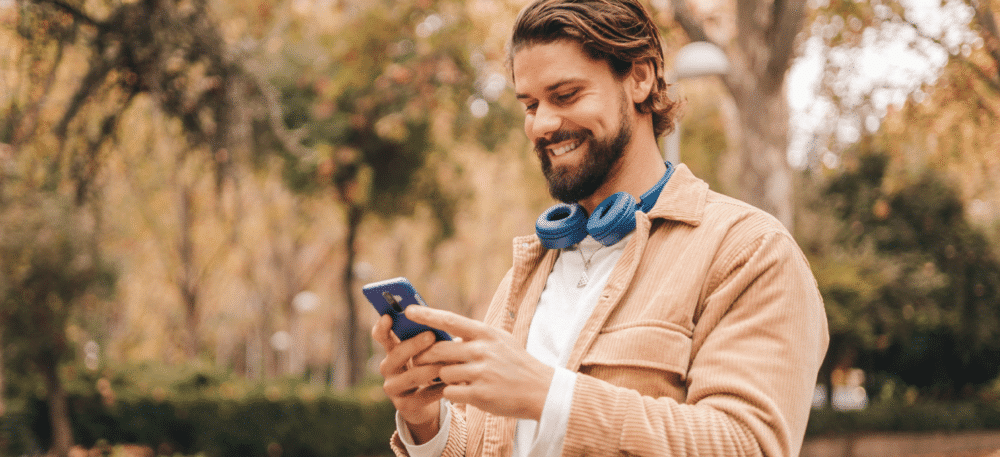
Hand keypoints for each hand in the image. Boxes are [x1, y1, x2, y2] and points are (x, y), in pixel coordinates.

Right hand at [371, 314, 444, 443]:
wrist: (426, 403)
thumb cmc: (428, 368)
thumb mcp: (425, 352)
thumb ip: (428, 339)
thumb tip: (442, 325)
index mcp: (392, 350)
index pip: (381, 336)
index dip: (382, 327)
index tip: (388, 316)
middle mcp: (388, 368)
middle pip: (396, 355)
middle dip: (414, 344)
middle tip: (430, 335)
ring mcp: (394, 388)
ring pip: (411, 376)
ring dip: (429, 368)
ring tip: (445, 362)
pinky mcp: (404, 406)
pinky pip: (423, 396)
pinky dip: (439, 389)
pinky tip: (452, 383)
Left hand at [405, 305, 554, 420]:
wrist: (541, 390)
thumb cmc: (516, 364)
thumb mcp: (499, 341)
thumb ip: (474, 337)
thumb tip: (444, 333)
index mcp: (486, 334)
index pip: (450, 320)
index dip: (427, 315)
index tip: (408, 310)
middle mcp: (482, 350)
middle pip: (439, 349)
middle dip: (425, 356)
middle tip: (419, 360)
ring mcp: (481, 372)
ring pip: (443, 372)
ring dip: (443, 378)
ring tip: (455, 379)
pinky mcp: (480, 394)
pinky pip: (450, 392)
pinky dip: (451, 393)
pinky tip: (463, 393)